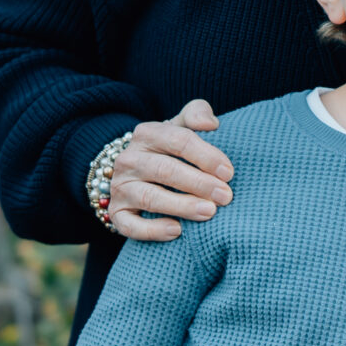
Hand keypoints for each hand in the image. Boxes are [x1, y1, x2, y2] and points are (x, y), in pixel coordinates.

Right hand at [103, 100, 235, 240]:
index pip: (178, 140)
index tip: (229, 173)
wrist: (138, 173)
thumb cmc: (170, 149)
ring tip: (209, 212)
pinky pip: (130, 225)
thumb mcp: (181, 126)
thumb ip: (197, 114)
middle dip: (199, 183)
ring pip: (149, 197)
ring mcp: (120, 187)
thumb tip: (210, 124)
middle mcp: (129, 159)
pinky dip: (153, 230)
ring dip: (181, 206)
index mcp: (147, 134)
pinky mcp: (117, 213)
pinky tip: (177, 232)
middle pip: (165, 170)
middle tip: (226, 196)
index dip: (206, 156)